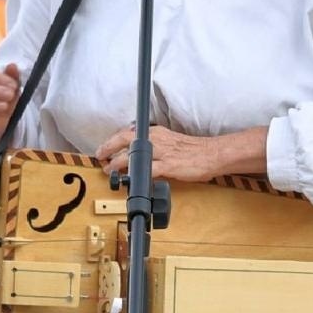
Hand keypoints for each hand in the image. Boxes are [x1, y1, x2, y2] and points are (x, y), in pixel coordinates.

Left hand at [96, 126, 226, 182]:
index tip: (105, 148)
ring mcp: (161, 152)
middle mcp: (156, 139)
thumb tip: (141, 153)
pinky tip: (129, 179)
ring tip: (110, 171)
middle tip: (100, 157)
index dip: (113, 141)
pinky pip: (146, 170)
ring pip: (130, 155)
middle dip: (108, 149)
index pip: (128, 133)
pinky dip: (135, 174)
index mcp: (157, 132)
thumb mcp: (171, 142)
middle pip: (124, 140)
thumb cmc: (195, 150)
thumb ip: (156, 145)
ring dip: (116, 164)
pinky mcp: (167, 165)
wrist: (212, 154)